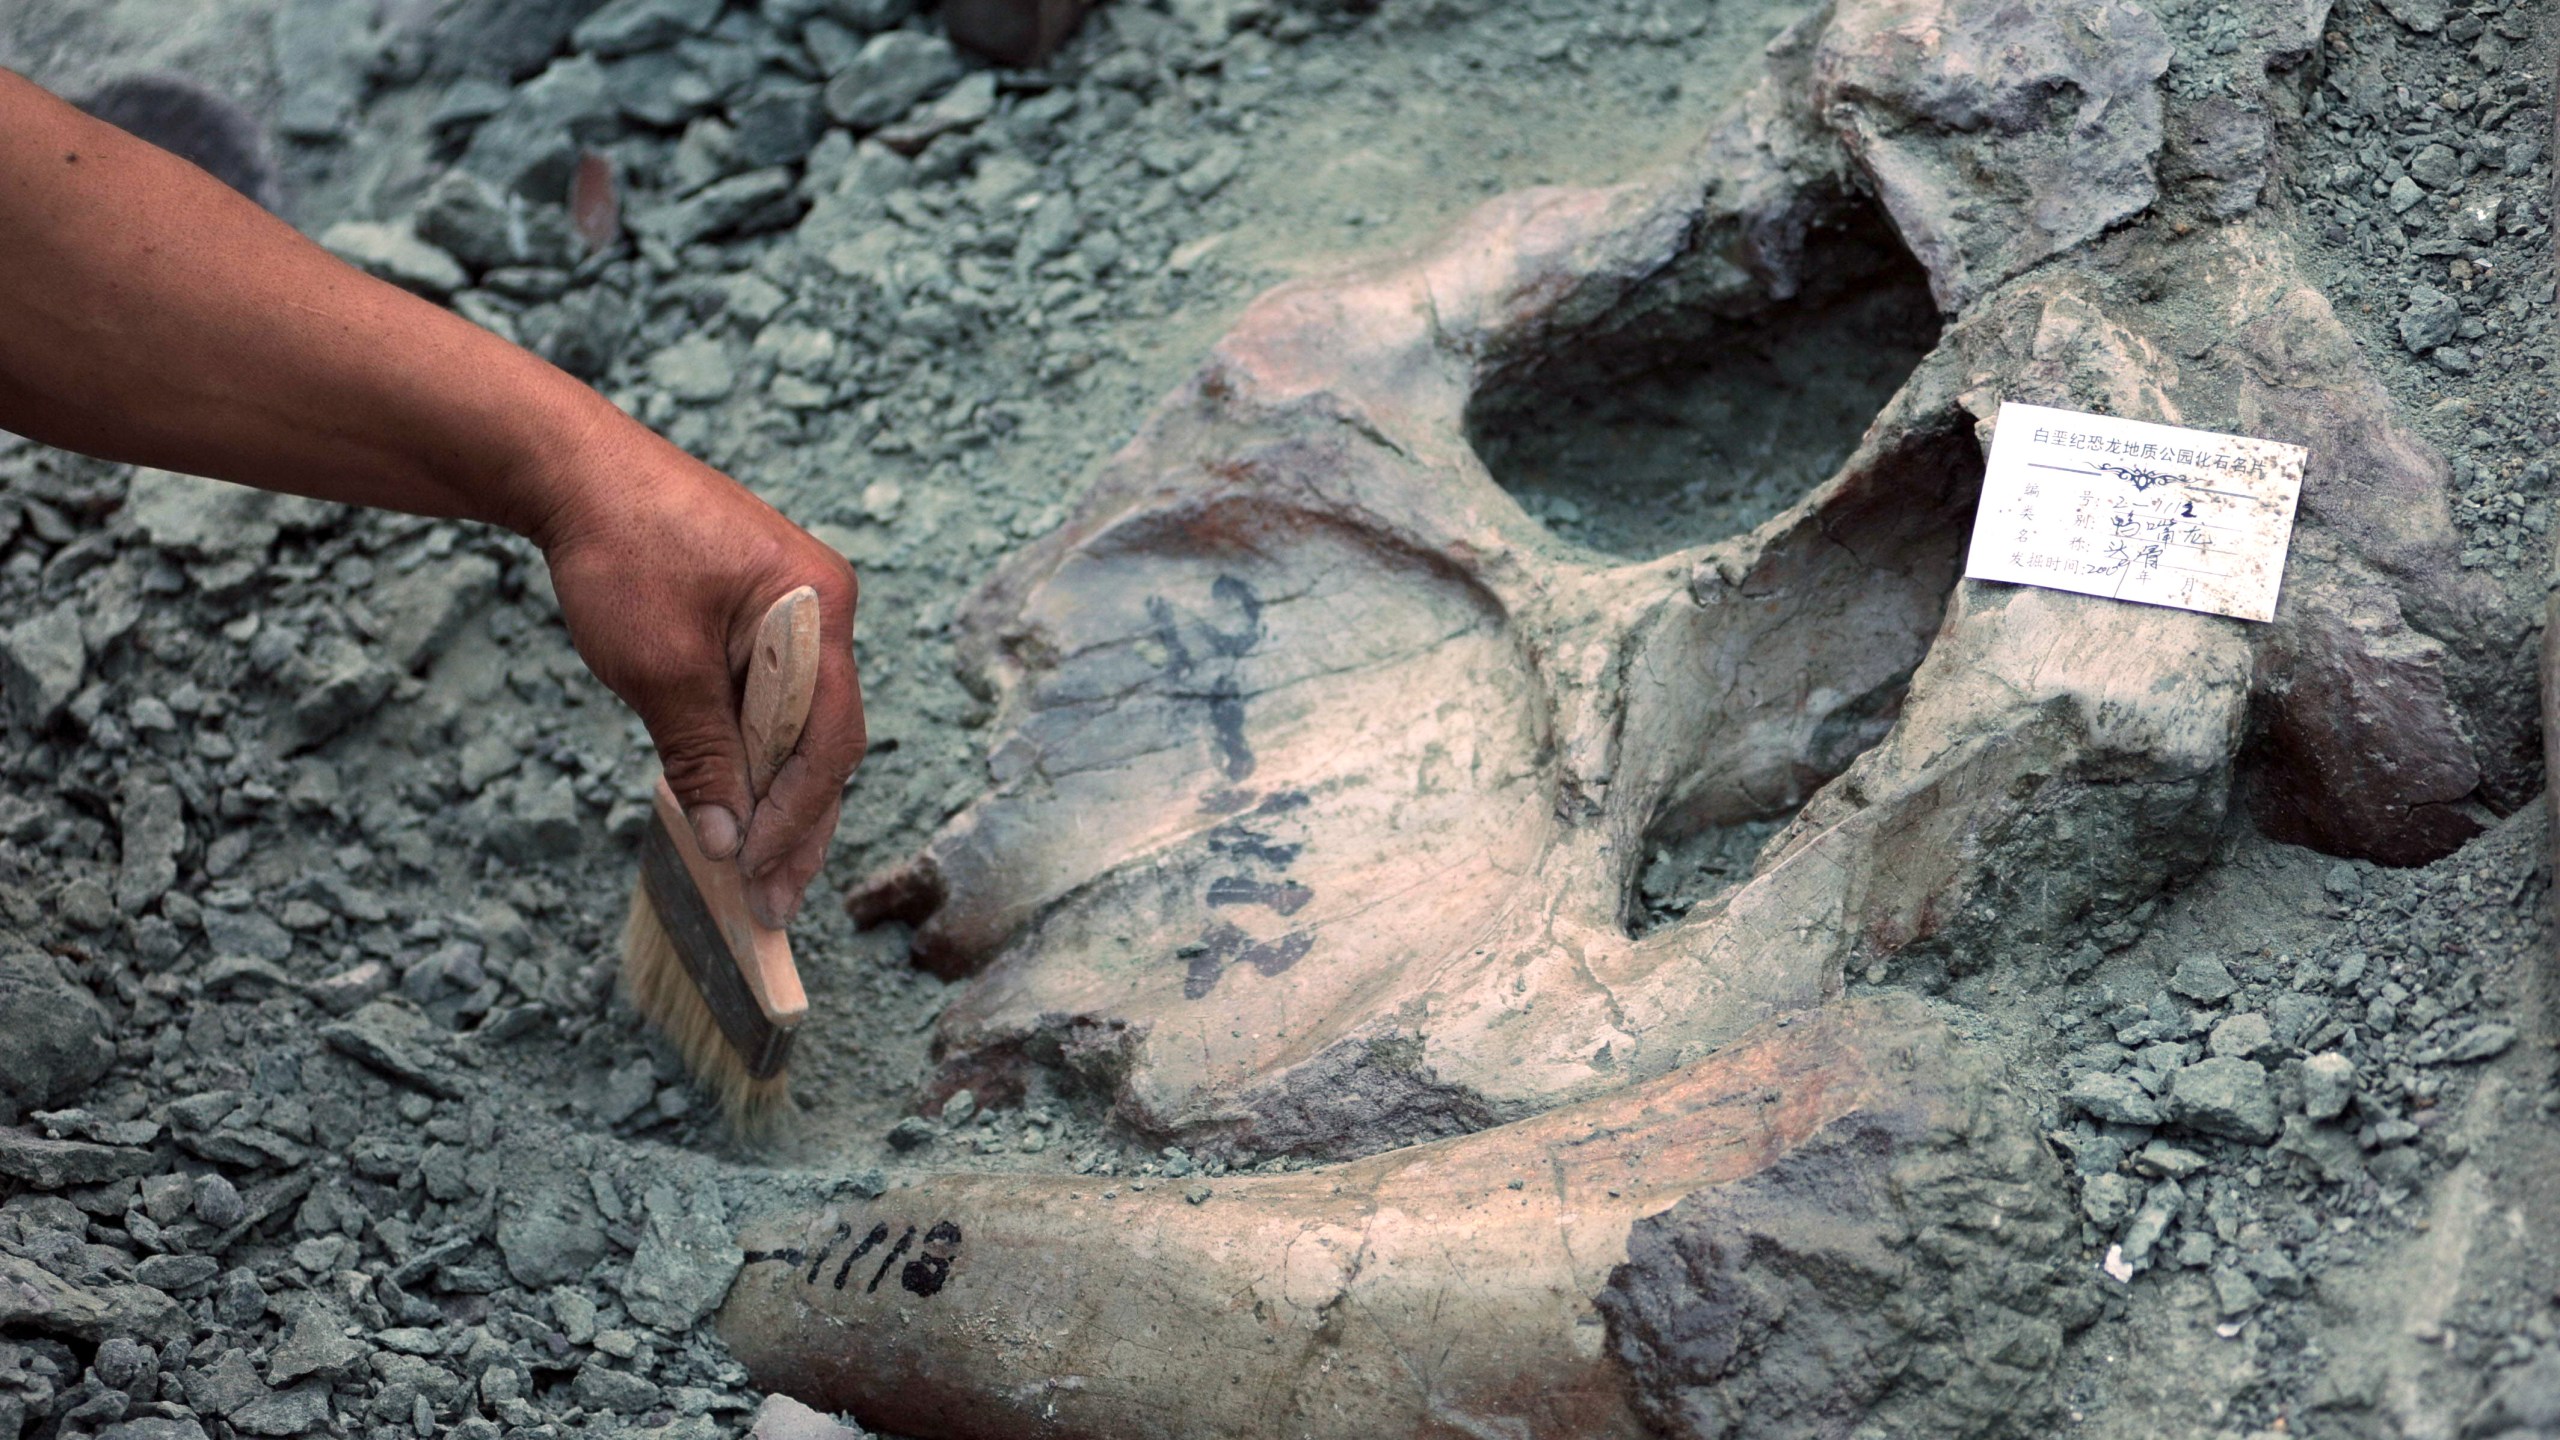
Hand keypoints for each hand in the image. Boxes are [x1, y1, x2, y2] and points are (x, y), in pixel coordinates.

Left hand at [526, 416, 864, 928]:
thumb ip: (702, 757)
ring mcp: (792, 610)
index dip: (795, 816)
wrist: (569, 468)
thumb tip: (728, 843)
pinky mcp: (756, 615)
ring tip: (753, 869)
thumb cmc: (620, 548)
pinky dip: (749, 753)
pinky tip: (731, 800)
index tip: (757, 876)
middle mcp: (822, 608)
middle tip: (770, 900)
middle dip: (795, 824)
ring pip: (794, 723)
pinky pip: (767, 698)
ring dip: (771, 794)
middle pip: (823, 737)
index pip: (829, 736)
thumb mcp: (660, 667)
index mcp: (819, 607)